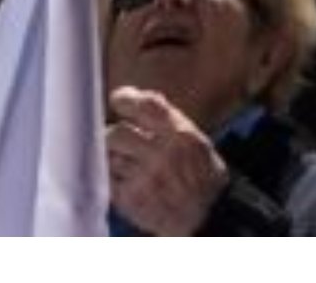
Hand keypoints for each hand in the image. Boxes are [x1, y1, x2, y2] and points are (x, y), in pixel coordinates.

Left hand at [106, 88, 229, 235]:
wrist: (208, 217)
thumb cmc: (203, 176)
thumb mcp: (198, 141)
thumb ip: (170, 121)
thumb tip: (140, 99)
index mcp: (181, 135)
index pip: (146, 105)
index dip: (126, 98)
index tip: (119, 99)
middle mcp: (161, 155)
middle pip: (116, 133)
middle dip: (112, 133)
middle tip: (114, 137)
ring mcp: (144, 179)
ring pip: (108, 157)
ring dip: (110, 156)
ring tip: (120, 159)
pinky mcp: (131, 200)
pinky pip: (107, 180)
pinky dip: (110, 176)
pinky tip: (121, 177)